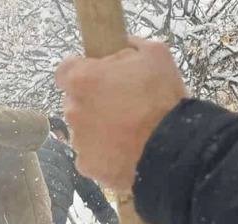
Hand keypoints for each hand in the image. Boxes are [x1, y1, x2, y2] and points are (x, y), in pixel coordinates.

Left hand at [55, 36, 187, 189]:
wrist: (172, 147)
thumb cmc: (163, 97)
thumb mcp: (155, 55)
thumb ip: (130, 46)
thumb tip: (121, 44)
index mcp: (82, 80)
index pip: (65, 70)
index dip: (81, 70)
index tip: (98, 75)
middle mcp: (72, 110)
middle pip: (75, 101)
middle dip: (93, 100)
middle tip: (122, 103)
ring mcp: (77, 140)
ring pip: (83, 129)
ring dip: (98, 126)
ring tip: (128, 128)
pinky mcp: (86, 165)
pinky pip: (91, 154)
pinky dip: (104, 152)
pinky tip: (125, 149)